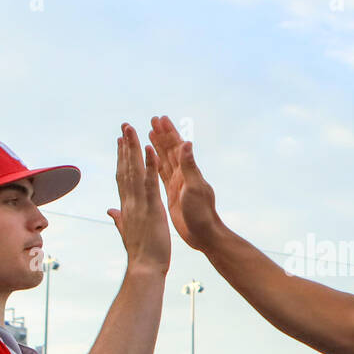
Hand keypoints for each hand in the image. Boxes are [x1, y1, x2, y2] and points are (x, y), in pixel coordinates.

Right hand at [107, 123, 170, 272]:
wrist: (145, 268)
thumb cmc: (141, 253)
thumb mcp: (128, 232)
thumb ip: (119, 219)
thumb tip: (110, 211)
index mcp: (128, 206)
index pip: (123, 177)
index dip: (121, 158)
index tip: (120, 142)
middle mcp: (131, 201)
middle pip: (126, 168)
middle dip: (125, 146)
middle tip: (125, 126)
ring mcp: (140, 203)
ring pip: (135, 171)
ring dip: (134, 149)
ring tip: (132, 130)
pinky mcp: (152, 208)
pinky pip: (151, 183)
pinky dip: (150, 166)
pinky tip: (150, 149)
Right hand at [150, 115, 220, 251]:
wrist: (203, 234)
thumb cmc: (201, 213)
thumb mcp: (194, 188)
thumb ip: (189, 166)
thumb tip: (187, 143)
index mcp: (188, 171)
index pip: (177, 147)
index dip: (168, 132)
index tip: (160, 118)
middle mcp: (183, 174)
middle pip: (170, 149)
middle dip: (162, 134)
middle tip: (152, 120)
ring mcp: (177, 183)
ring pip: (165, 160)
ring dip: (158, 146)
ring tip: (149, 133)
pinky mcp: (172, 194)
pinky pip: (161, 174)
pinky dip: (155, 164)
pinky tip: (149, 159)